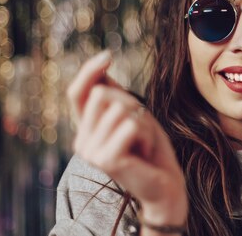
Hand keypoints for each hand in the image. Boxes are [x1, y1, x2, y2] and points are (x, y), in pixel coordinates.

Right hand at [67, 51, 187, 227]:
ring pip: (121, 108)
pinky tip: (145, 152)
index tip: (108, 56)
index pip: (77, 93)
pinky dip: (147, 134)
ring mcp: (90, 152)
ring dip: (143, 123)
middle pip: (103, 93)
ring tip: (143, 144)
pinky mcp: (106, 159)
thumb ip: (115, 96)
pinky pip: (131, 124)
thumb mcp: (133, 115)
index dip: (89, 71)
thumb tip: (102, 68)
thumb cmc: (150, 148)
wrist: (164, 185)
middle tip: (140, 131)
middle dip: (132, 104)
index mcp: (85, 130)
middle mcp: (81, 142)